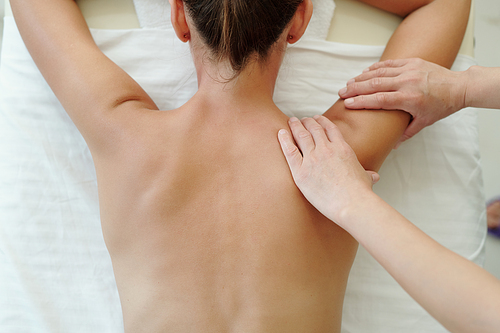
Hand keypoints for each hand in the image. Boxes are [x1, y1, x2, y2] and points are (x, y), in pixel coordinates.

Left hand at [278, 116, 378, 224]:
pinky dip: (284, 140)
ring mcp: (313, 158)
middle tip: (301, 119)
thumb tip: (373, 176)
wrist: (351, 203)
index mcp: (343, 148)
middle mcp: (327, 149)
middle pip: (314, 129)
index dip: (322, 122)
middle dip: (307, 122)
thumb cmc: (360, 193)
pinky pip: (290, 151)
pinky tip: (280, 132)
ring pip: (301, 136)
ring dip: (296, 126)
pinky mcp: (301, 171)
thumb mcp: (366, 178)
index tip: (317, 118)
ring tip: (291, 122)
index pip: (330, 129)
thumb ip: (367, 174)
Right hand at [338, 58, 466, 144]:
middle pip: (375, 84)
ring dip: (362, 77)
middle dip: (355, 88)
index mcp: (410, 98)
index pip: (379, 99)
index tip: (347, 103)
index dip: (361, 101)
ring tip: (349, 83)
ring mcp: (410, 70)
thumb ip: (406, 133)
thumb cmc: (442, 106)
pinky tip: (364, 72)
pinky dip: (375, 68)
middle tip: (341, 92)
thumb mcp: (424, 123)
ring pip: (379, 72)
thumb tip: (391, 145)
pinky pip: (389, 64)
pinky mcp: (412, 62)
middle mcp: (408, 82)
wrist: (459, 87)